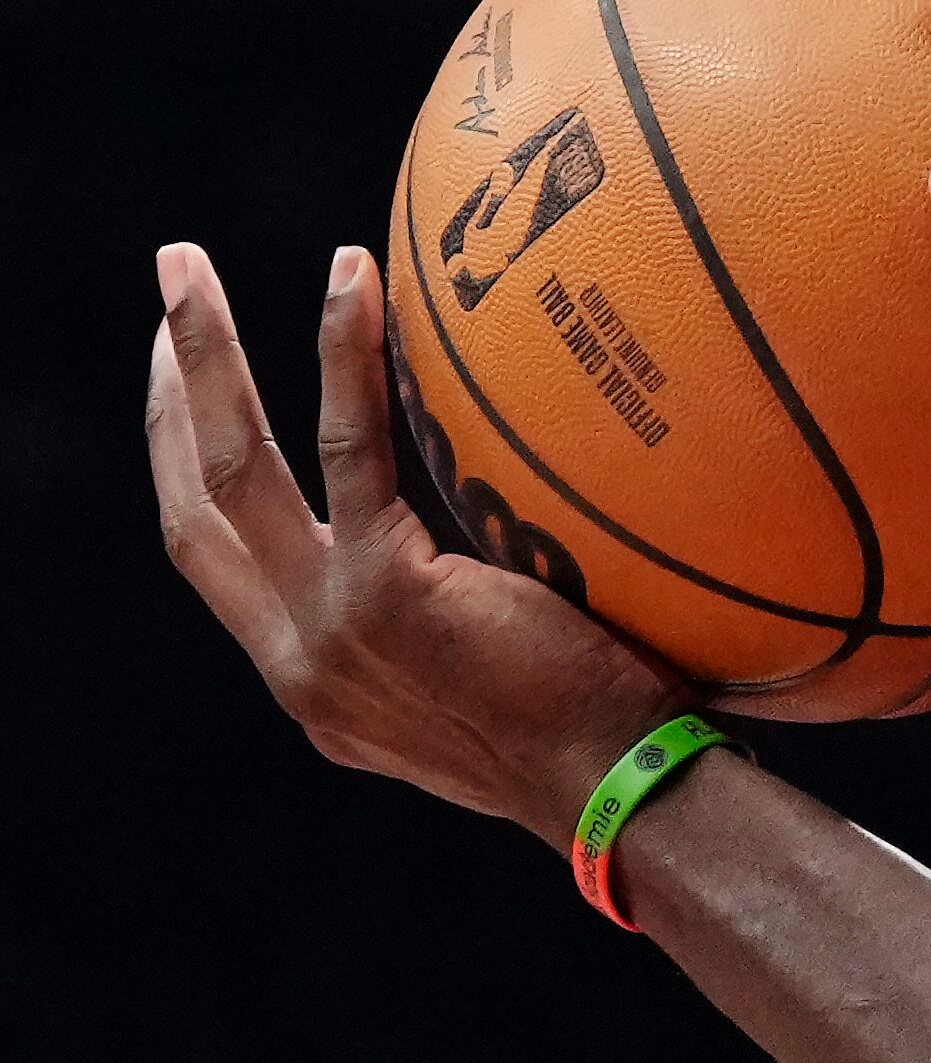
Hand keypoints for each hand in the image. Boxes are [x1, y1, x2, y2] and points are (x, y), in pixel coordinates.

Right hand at [147, 242, 683, 837]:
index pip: (218, 559)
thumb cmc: (610, 744)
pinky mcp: (384, 594)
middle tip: (168, 293)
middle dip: (168, 394)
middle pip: (197, 502)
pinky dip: (342, 350)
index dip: (188, 467)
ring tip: (182, 263)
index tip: (186, 389)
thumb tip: (488, 556)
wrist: (629, 799)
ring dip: (201, 353)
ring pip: (234, 463)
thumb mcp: (491, 694)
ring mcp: (331, 630)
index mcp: (320, 685)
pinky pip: (350, 445)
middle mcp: (302, 665)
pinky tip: (349, 276)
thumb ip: (451, 632)